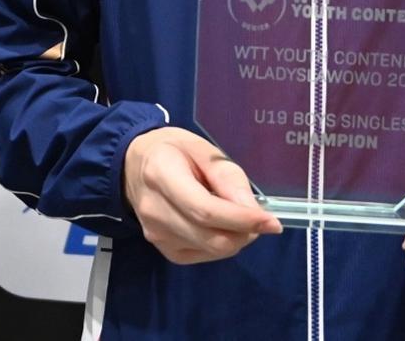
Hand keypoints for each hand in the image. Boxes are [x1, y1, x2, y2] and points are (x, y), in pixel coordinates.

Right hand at [122, 127, 279, 263]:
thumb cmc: (173, 151)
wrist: (133, 165)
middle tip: (259, 218)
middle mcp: (154, 210)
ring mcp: (155, 234)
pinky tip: (218, 225)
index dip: (241, 219)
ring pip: (211, 249)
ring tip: (236, 216)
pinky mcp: (164, 249)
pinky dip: (221, 243)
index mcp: (161, 175)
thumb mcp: (203, 149)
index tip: (272, 222)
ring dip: (235, 238)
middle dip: (245, 232)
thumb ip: (228, 178)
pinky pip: (204, 254)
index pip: (204, 210)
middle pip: (210, 236)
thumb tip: (254, 212)